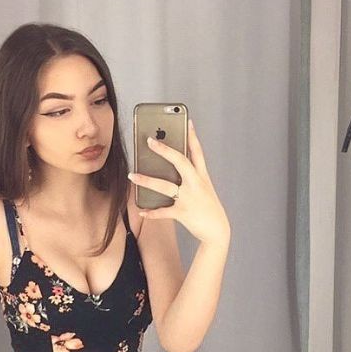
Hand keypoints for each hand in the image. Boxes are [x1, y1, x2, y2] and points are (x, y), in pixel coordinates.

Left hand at [128, 118, 230, 244]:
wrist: (218, 231)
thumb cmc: (209, 208)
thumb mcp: (204, 189)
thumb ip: (191, 177)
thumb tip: (171, 170)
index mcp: (202, 176)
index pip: (197, 152)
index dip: (192, 136)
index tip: (187, 120)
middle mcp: (196, 184)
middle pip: (180, 162)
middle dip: (164, 150)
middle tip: (149, 140)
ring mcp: (189, 198)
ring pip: (165, 186)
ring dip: (147, 180)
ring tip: (132, 175)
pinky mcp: (183, 213)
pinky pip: (163, 212)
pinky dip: (151, 212)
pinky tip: (141, 210)